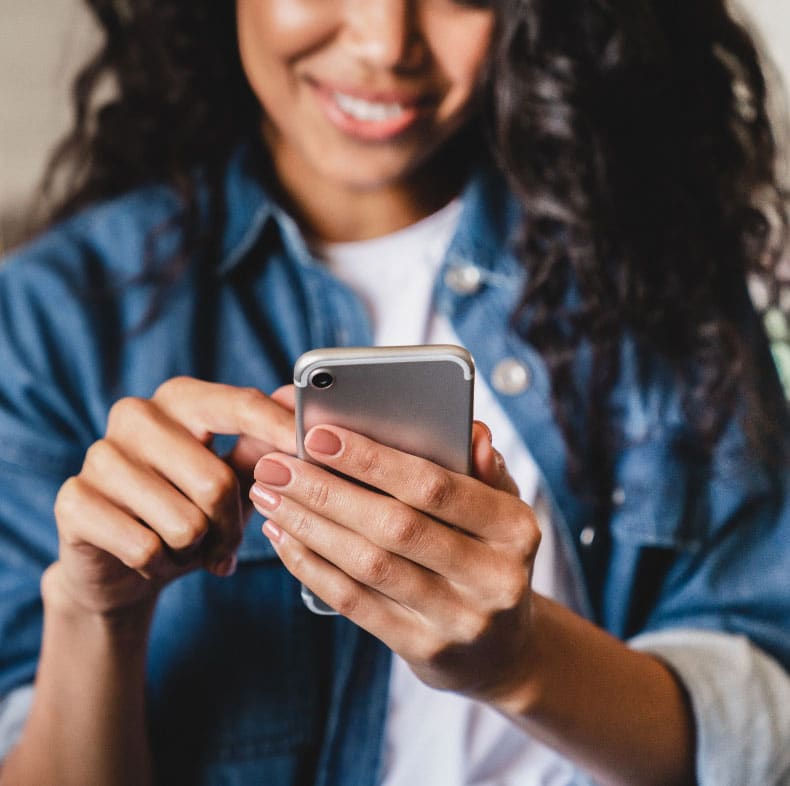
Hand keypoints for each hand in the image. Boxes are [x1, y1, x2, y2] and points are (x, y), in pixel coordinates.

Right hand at [49, 378, 294, 616]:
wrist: (122, 564)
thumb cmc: (189, 510)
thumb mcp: (233, 477)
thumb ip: (263, 443)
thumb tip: (297, 404)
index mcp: (181, 399)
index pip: (239, 405)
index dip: (279, 429)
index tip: (309, 449)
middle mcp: (136, 415)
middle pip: (216, 481)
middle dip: (231, 527)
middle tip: (225, 543)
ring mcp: (99, 455)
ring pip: (184, 522)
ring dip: (195, 550)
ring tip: (184, 546)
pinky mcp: (73, 500)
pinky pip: (145, 548)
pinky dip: (160, 566)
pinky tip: (152, 558)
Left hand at [250, 419, 540, 703]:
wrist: (503, 649)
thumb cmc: (489, 556)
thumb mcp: (501, 510)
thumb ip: (483, 469)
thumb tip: (471, 432)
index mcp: (515, 529)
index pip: (436, 487)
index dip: (373, 460)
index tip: (318, 435)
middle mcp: (494, 577)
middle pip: (395, 526)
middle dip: (326, 491)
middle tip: (275, 466)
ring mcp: (459, 620)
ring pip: (369, 565)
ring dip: (309, 526)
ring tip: (269, 496)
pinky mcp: (424, 649)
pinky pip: (356, 603)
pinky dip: (312, 567)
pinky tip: (284, 538)